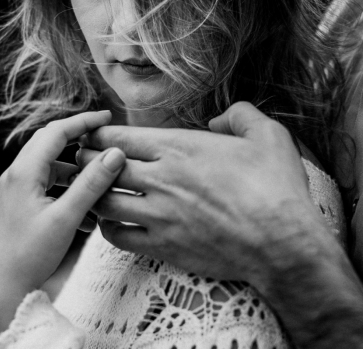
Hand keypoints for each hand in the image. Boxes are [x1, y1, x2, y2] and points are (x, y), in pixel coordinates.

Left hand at [0, 111, 125, 336]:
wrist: (1, 288)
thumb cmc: (30, 254)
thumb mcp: (67, 217)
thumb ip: (92, 184)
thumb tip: (115, 153)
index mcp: (24, 172)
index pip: (56, 132)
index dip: (84, 121)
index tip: (108, 118)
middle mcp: (16, 175)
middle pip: (52, 143)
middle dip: (80, 140)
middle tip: (107, 139)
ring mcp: (16, 190)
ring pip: (52, 166)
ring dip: (77, 171)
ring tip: (102, 185)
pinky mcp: (20, 204)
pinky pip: (48, 185)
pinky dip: (68, 189)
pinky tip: (88, 212)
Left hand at [78, 102, 330, 284]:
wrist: (281, 243)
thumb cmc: (276, 186)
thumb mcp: (268, 134)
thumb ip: (240, 115)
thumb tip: (218, 119)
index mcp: (180, 148)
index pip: (120, 136)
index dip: (99, 134)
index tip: (93, 135)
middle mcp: (161, 178)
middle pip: (102, 166)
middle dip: (86, 161)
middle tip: (81, 161)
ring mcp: (159, 215)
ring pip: (104, 202)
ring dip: (93, 194)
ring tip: (90, 191)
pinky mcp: (163, 246)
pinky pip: (118, 237)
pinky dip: (108, 228)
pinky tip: (113, 223)